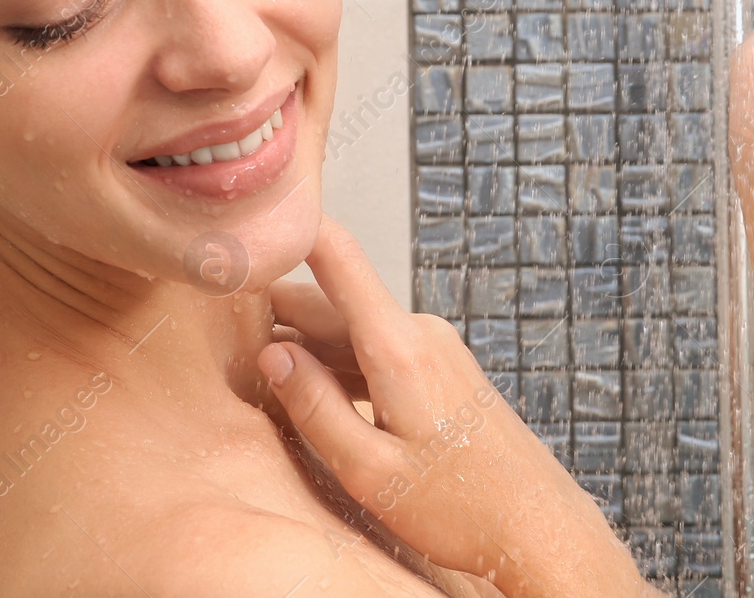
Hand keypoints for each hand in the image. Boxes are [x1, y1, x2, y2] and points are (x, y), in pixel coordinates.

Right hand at [258, 215, 656, 597]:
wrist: (535, 525)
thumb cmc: (460, 507)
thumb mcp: (370, 470)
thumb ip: (314, 408)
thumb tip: (272, 354)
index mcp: (398, 346)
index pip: (337, 254)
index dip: (291, 230)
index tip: (246, 228)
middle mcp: (418, 333)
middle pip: (331, 300)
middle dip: (277, 310)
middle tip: (218, 327)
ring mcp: (432, 348)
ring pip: (350, 329)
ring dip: (305, 343)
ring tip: (251, 365)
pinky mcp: (438, 369)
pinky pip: (374, 351)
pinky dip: (336, 363)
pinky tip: (309, 392)